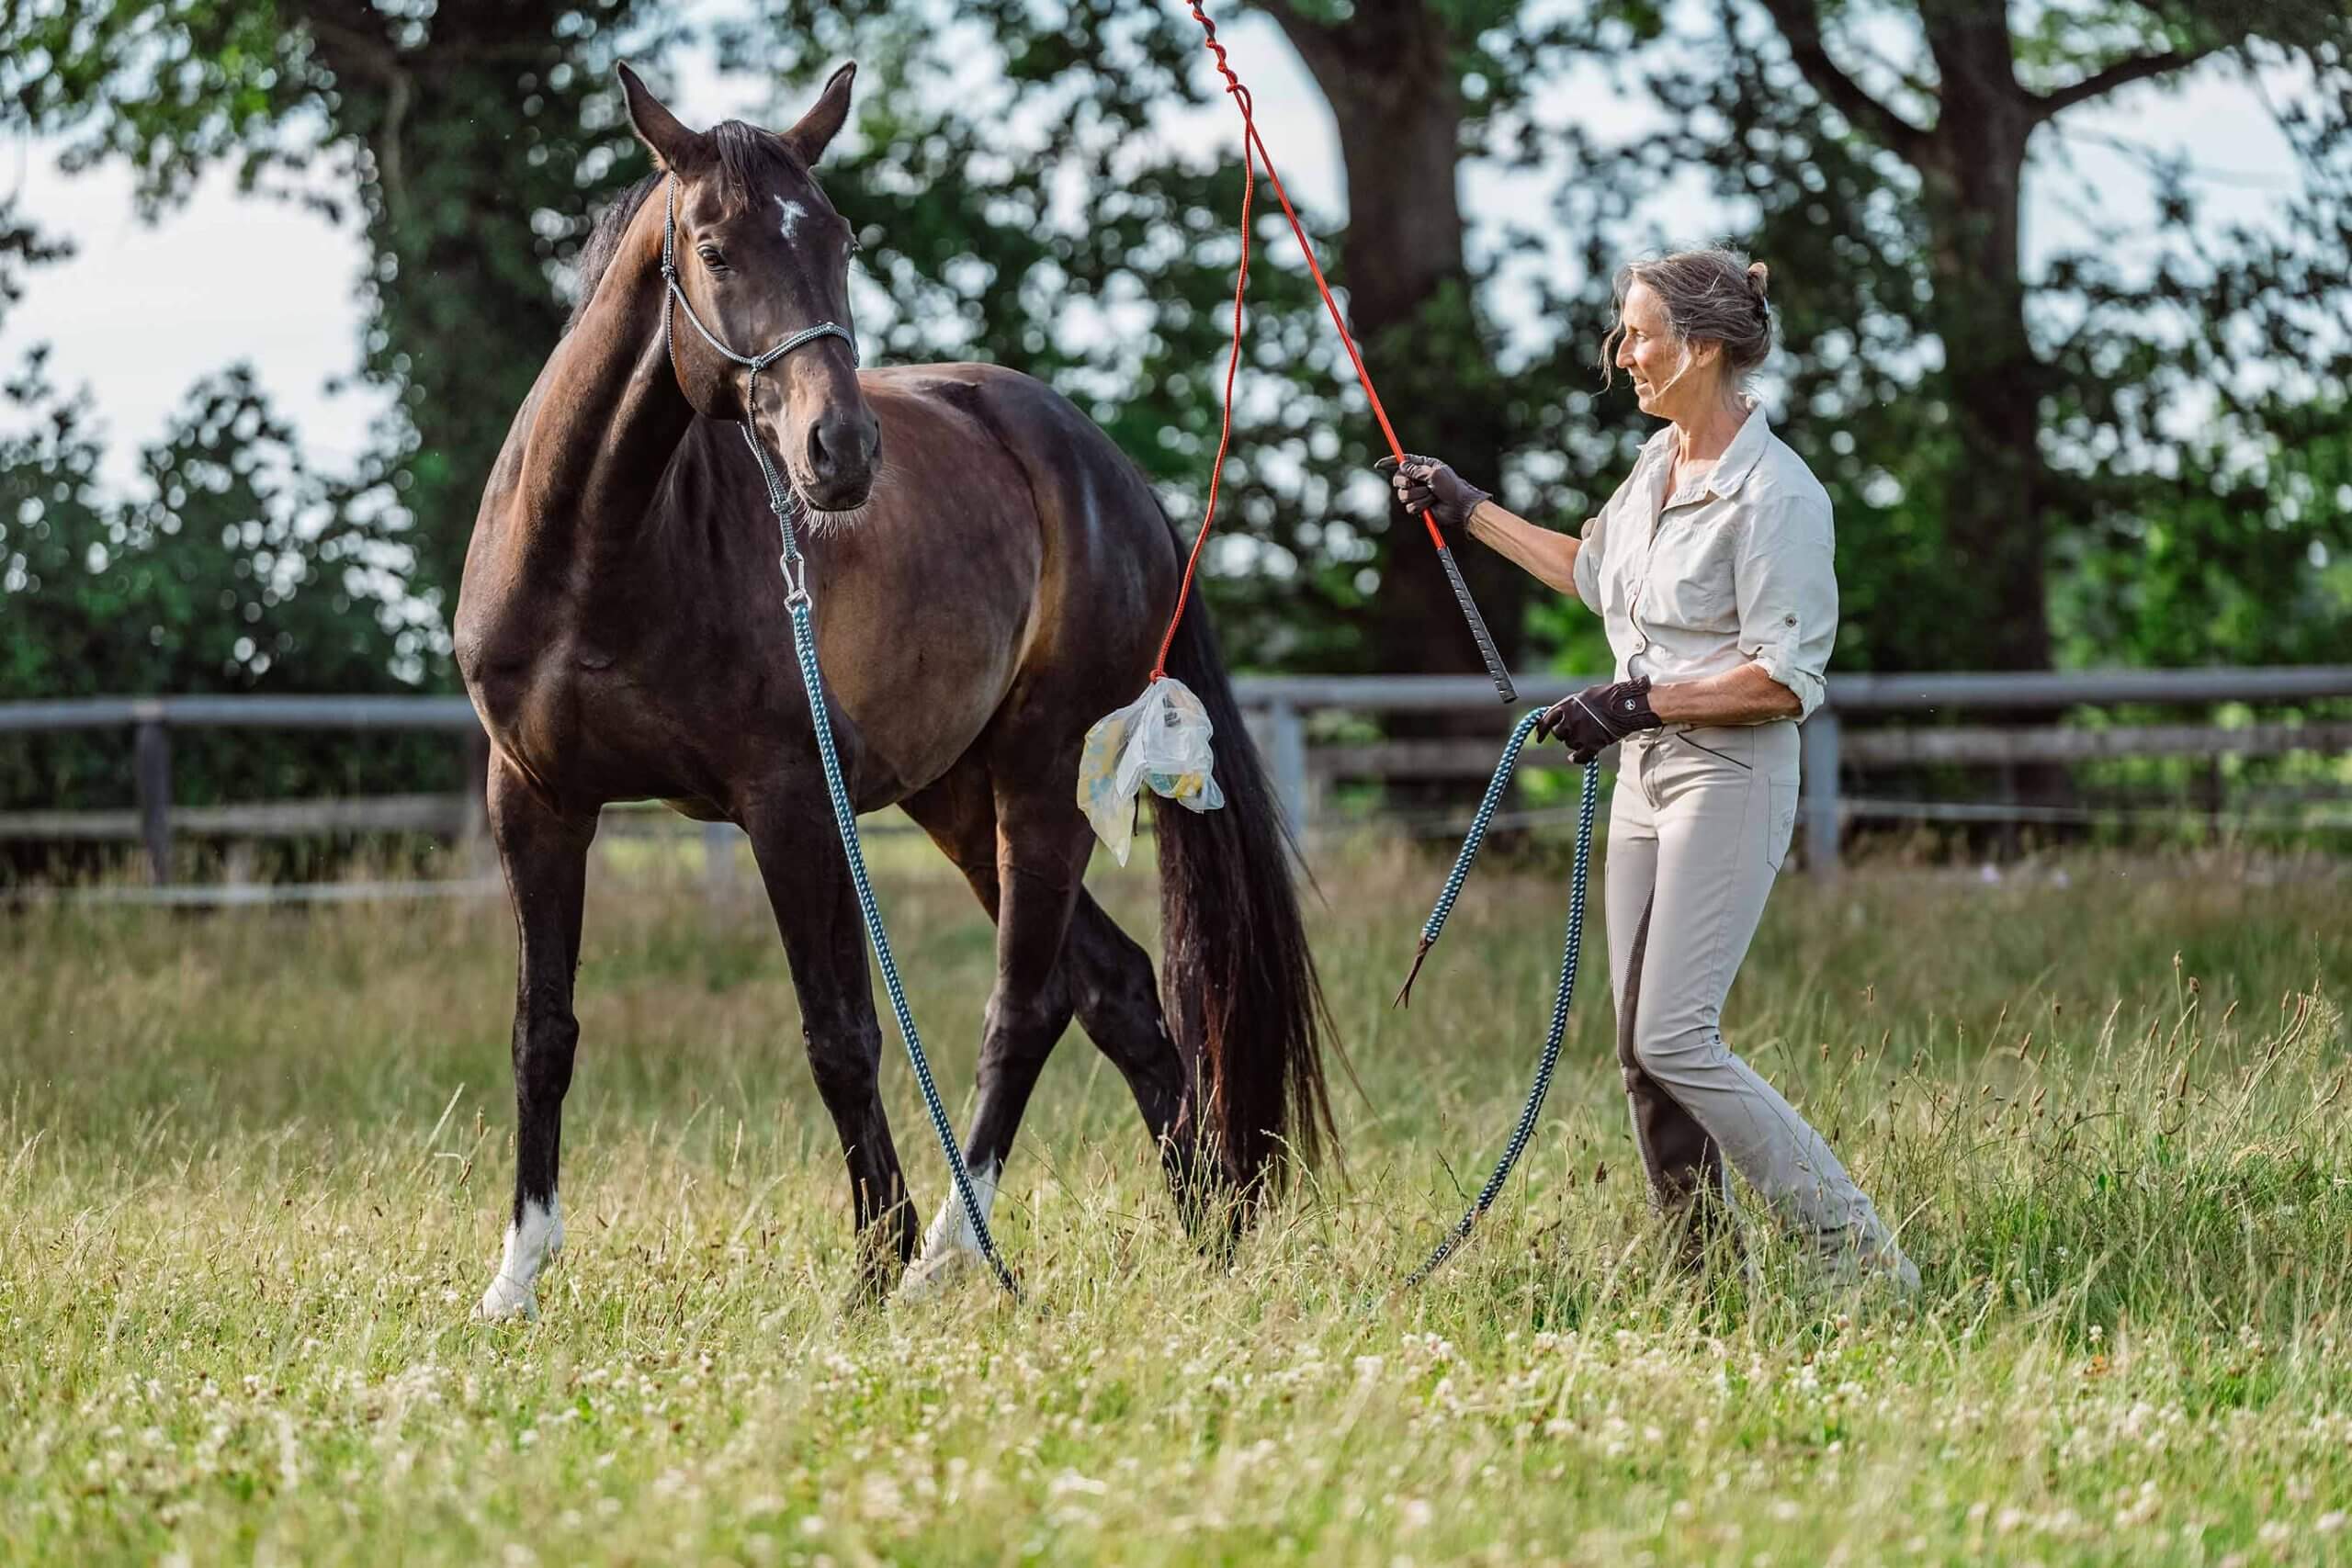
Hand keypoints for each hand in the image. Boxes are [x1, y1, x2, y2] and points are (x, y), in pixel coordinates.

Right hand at [1375, 453, 1490, 529]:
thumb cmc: (1451, 487)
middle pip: (1398, 479)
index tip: (1379, 465)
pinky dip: (1420, 505)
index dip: (1391, 462)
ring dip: (1417, 495)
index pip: (1404, 461)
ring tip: (1430, 495)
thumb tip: (1402, 465)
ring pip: (1403, 495)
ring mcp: (1418, 493)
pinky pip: (1409, 507)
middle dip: (1404, 482)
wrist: (1459, 507)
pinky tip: (1430, 504)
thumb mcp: (1434, 474)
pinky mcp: (1418, 506)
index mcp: (1424, 466)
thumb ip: (1416, 470)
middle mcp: (1419, 479)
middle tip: (1412, 483)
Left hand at [1534, 675, 1660, 761]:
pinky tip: (1575, 758)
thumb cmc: (1608, 696)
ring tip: (1591, 733)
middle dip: (1564, 734)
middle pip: (1558, 734)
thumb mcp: (1584, 696)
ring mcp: (1581, 733)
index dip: (1541, 730)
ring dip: (1576, 742)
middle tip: (1577, 729)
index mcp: (1567, 705)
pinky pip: (1579, 757)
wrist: (1628, 705)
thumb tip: (1561, 714)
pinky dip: (1577, 758)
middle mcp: (1570, 720)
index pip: (1546, 720)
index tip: (1539, 738)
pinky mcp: (1593, 745)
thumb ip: (1571, 706)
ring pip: (1570, 744)